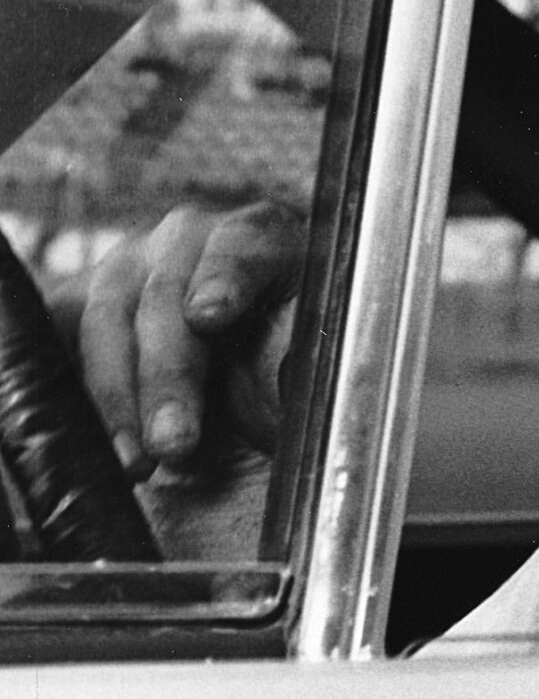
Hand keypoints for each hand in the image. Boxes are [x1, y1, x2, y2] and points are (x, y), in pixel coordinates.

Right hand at [51, 201, 303, 479]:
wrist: (242, 366)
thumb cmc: (288, 352)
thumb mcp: (316, 350)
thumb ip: (307, 354)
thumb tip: (294, 369)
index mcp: (262, 236)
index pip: (243, 247)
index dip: (225, 278)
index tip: (209, 316)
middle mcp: (189, 239)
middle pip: (166, 296)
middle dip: (167, 374)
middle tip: (174, 441)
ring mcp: (128, 267)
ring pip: (106, 322)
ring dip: (118, 398)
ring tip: (141, 462)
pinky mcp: (81, 303)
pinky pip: (63, 342)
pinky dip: (81, 396)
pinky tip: (104, 442)